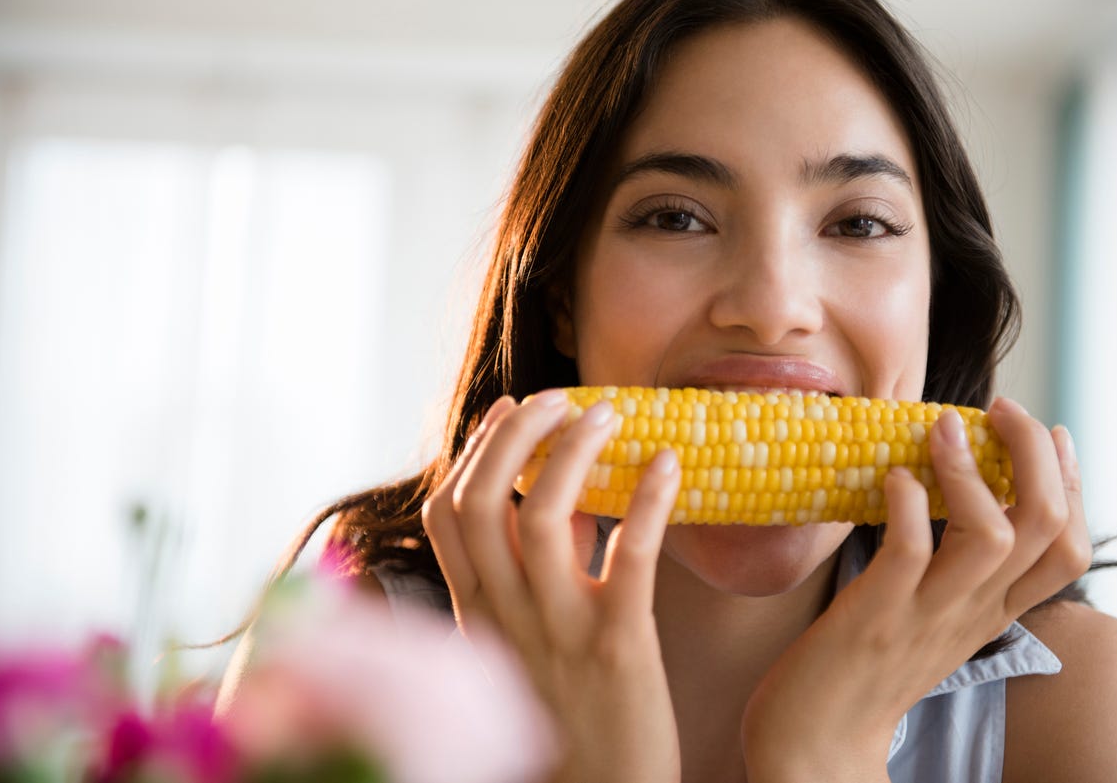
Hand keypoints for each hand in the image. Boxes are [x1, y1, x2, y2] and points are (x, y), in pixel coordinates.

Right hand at [422, 391, 682, 782]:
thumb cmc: (568, 717)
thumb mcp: (528, 646)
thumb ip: (535, 577)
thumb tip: (572, 504)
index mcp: (479, 613)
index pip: (446, 515)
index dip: (472, 452)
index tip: (507, 410)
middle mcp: (506, 615)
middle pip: (481, 502)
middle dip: (515, 437)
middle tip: (559, 400)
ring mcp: (558, 629)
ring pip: (543, 517)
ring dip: (572, 452)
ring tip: (607, 414)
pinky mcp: (618, 645)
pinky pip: (631, 558)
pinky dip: (650, 501)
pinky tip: (669, 463)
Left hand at [741, 398, 1090, 782]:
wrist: (817, 738)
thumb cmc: (864, 665)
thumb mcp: (931, 619)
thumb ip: (953, 571)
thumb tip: (951, 495)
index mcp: (991, 613)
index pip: (1069, 550)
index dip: (1073, 487)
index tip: (1053, 437)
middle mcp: (972, 613)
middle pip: (1046, 530)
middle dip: (1036, 458)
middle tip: (1004, 410)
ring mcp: (926, 615)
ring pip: (990, 537)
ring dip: (969, 471)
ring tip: (942, 427)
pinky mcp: (876, 617)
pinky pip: (909, 552)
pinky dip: (908, 505)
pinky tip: (894, 477)